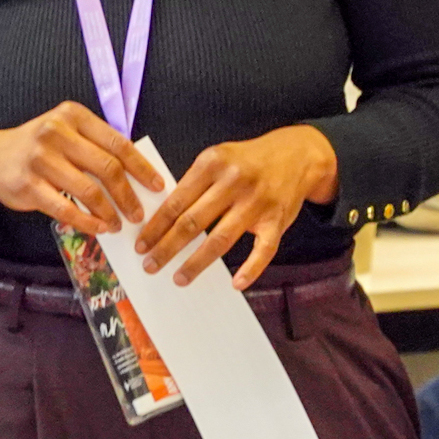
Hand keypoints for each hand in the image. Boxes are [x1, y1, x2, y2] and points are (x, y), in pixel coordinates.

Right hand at [0, 102, 164, 235]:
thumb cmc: (36, 149)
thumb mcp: (63, 133)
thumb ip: (94, 146)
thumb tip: (136, 176)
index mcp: (72, 116)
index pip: (117, 143)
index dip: (141, 167)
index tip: (157, 186)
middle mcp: (56, 132)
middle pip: (107, 167)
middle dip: (129, 194)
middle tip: (140, 213)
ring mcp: (40, 158)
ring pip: (89, 190)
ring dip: (110, 212)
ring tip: (119, 224)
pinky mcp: (28, 185)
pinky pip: (66, 208)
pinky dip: (87, 222)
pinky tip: (99, 228)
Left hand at [133, 127, 338, 291]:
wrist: (297, 154)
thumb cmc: (247, 160)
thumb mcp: (218, 158)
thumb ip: (194, 183)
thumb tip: (162, 219)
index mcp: (212, 163)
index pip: (176, 201)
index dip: (156, 226)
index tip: (141, 245)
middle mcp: (234, 182)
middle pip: (192, 222)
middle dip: (167, 248)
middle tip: (150, 266)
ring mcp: (257, 202)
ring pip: (220, 239)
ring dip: (196, 263)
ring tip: (179, 278)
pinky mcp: (277, 220)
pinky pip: (263, 250)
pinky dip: (250, 269)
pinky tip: (236, 284)